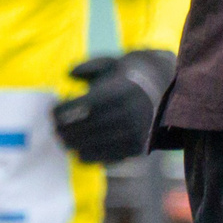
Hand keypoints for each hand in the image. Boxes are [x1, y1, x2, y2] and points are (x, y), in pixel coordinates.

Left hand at [53, 49, 176, 164]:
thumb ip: (89, 67)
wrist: (169, 93)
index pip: (77, 108)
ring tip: (66, 138)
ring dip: (71, 143)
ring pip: (87, 146)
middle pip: (79, 129)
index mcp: (118, 92)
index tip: (53, 110)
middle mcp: (125, 114)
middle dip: (62, 129)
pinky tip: (82, 147)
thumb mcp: (114, 64)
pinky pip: (101, 158)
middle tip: (55, 128)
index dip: (59, 111)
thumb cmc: (134, 76)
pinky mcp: (135, 149)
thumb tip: (67, 74)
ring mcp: (131, 134)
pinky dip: (86, 154)